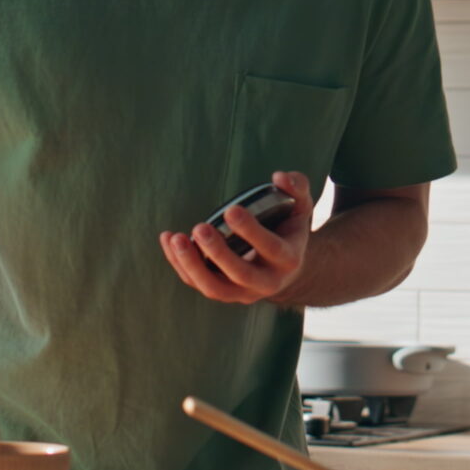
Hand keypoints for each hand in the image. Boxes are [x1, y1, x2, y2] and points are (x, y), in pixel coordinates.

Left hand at [159, 170, 313, 304]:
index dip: (251, 231)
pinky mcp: (223, 292)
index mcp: (287, 259)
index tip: (231, 211)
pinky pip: (197, 283)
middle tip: (200, 228)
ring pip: (214, 288)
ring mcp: (243, 292)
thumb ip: (296, 187)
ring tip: (176, 239)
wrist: (285, 268)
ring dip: (192, 265)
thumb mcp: (301, 206)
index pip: (270, 248)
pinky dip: (180, 265)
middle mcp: (266, 281)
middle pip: (240, 274)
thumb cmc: (288, 228)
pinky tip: (168, 239)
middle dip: (218, 253)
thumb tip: (279, 177)